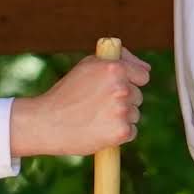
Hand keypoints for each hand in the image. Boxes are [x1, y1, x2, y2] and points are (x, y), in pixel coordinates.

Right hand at [7, 47, 151, 160]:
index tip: (116, 88)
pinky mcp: (121, 132)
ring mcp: (122, 111)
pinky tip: (99, 130)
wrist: (46, 122)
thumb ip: (119, 60)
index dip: (131, 82)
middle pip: (138, 96)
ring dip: (120, 117)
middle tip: (96, 105)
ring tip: (95, 117)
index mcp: (115, 68)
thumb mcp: (88, 65)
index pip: (143, 76)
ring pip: (134, 114)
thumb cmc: (67, 92)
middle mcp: (121, 88)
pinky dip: (119, 134)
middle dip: (123, 100)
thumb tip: (146, 68)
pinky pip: (131, 132)